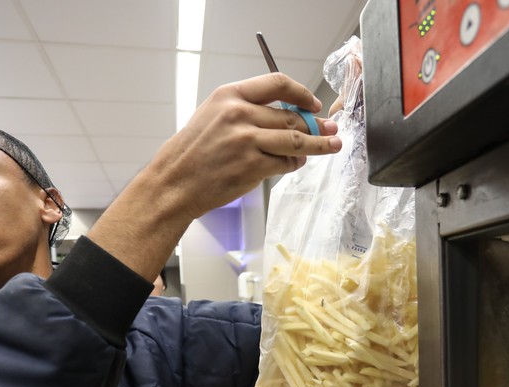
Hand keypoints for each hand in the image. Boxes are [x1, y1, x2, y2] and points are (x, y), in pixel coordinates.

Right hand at [86, 72, 341, 282]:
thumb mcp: (214, 115)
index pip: (278, 84)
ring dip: (318, 144)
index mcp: (230, 95)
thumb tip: (288, 116)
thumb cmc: (194, 151)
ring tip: (333, 145)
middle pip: (291, 115)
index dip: (302, 93)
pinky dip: (293, 164)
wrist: (175, 182)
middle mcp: (239, 114)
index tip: (312, 103)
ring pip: (296, 140)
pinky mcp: (251, 167)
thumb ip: (248, 110)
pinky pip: (284, 163)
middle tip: (330, 129)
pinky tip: (295, 164)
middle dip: (315, 124)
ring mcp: (247, 141)